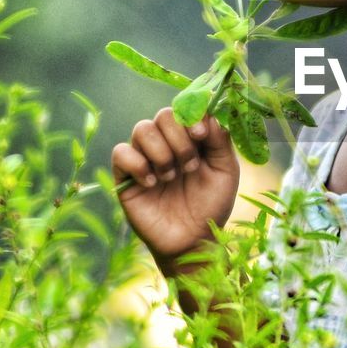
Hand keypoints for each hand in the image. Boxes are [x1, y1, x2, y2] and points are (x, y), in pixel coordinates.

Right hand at [111, 109, 239, 273]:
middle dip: (180, 140)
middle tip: (191, 166)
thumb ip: (220, 139)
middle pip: (163, 115)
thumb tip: (207, 114)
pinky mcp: (125, 176)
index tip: (201, 135)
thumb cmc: (211, 204)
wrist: (194, 240)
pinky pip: (121, 152)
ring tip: (172, 177)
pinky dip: (138, 165)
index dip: (192, 114)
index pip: (185, 107)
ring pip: (142, 129)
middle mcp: (166, 143)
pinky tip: (152, 183)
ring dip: (162, 153)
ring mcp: (144, 158)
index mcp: (189, 137)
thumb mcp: (225, 170)